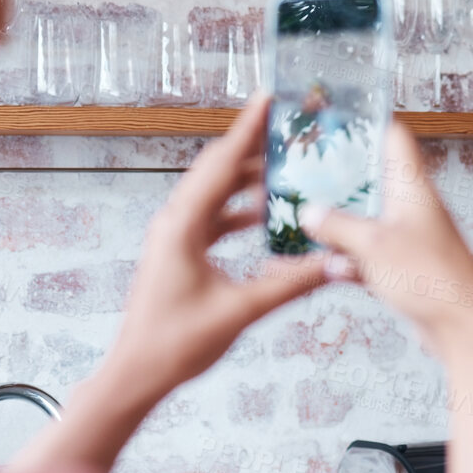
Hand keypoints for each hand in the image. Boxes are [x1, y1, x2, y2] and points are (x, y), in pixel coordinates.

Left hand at [107, 92, 331, 396]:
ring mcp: (173, 237)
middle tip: (286, 128)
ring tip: (284, 170)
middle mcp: (174, 222)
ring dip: (247, 182)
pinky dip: (237, 212)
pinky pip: (211, 219)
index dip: (248, 129)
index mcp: (183, 225)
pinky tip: (264, 217)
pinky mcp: (177, 254)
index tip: (269, 98)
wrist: (136, 374)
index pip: (221, 163)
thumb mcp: (241, 311)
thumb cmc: (176, 343)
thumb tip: (335, 264)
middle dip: (252, 147)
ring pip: (214, 195)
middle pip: (217, 170)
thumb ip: (291, 285)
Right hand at [299, 120, 472, 353]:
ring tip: (301, 219)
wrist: (466, 328)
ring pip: (366, 223)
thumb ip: (338, 227)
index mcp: (412, 188)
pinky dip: (345, 262)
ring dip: (336, 224)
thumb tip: (310, 213)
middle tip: (306, 170)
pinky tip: (321, 268)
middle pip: (373, 181)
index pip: (394, 139)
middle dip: (339, 178)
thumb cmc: (435, 279)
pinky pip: (367, 259)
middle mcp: (412, 209)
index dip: (368, 122)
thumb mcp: (375, 246)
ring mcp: (408, 240)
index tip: (338, 116)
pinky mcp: (404, 271)